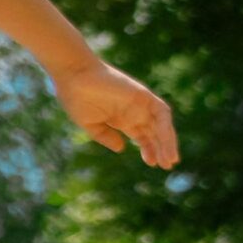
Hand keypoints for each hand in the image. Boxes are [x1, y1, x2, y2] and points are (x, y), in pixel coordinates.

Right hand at [52, 59, 176, 168]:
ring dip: (167, 141)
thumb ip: (105, 136)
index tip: (152, 164)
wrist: (74, 76)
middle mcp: (134, 112)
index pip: (143, 136)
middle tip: (167, 166)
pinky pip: (161, 112)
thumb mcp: (89, 124)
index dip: (149, 150)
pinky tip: (165, 141)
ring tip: (168, 159)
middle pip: (155, 133)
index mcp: (122, 119)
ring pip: (161, 125)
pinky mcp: (144, 95)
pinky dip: (165, 127)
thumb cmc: (75, 98)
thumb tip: (122, 149)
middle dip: (162, 149)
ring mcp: (140, 103)